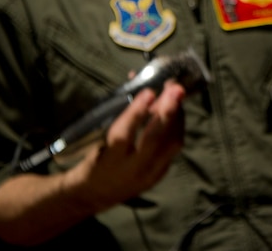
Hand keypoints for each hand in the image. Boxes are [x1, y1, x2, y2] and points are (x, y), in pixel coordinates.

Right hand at [62, 79, 186, 209]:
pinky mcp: (160, 174)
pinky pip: (174, 147)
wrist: (95, 192)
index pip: (123, 135)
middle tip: (176, 88)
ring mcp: (149, 174)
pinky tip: (176, 112)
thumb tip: (136, 78)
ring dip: (176, 116)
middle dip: (168, 112)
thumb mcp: (98, 137)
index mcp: (109, 159)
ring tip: (177, 95)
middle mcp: (131, 169)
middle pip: (154, 139)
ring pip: (171, 143)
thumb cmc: (95, 156)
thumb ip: (118, 113)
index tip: (148, 92)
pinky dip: (177, 127)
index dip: (136, 113)